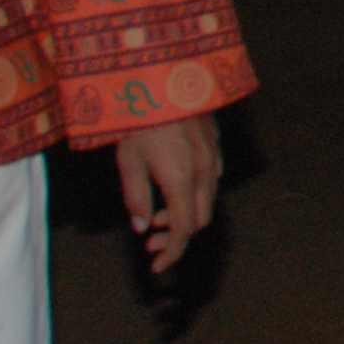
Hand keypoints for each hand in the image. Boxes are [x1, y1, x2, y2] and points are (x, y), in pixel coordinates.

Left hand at [114, 114, 221, 273]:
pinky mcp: (215, 142)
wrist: (163, 77)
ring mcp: (213, 155)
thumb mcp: (128, 162)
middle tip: (152, 239)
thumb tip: (143, 226)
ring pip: (208, 199)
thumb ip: (136, 198)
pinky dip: (195, 194)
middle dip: (178, 235)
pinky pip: (212, 178)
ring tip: (160, 214)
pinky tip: (176, 186)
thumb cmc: (139, 120)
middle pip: (201, 218)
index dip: (172, 252)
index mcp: (181, 180)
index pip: (184, 230)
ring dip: (187, 214)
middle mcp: (204, 171)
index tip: (156, 266)